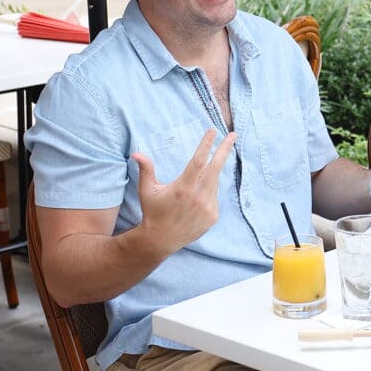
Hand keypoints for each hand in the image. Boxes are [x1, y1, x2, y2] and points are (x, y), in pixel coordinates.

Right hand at [132, 129, 236, 253]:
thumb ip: (146, 170)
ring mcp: (208, 207)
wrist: (161, 240)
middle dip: (225, 149)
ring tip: (193, 184)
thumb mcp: (147, 190)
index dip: (206, 144)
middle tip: (233, 135)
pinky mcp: (213, 215)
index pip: (199, 160)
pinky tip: (194, 200)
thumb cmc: (152, 212)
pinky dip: (208, 192)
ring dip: (209, 176)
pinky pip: (214, 196)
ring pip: (214, 182)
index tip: (212, 131)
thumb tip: (136, 153)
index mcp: (183, 187)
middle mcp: (198, 196)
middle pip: (216, 166)